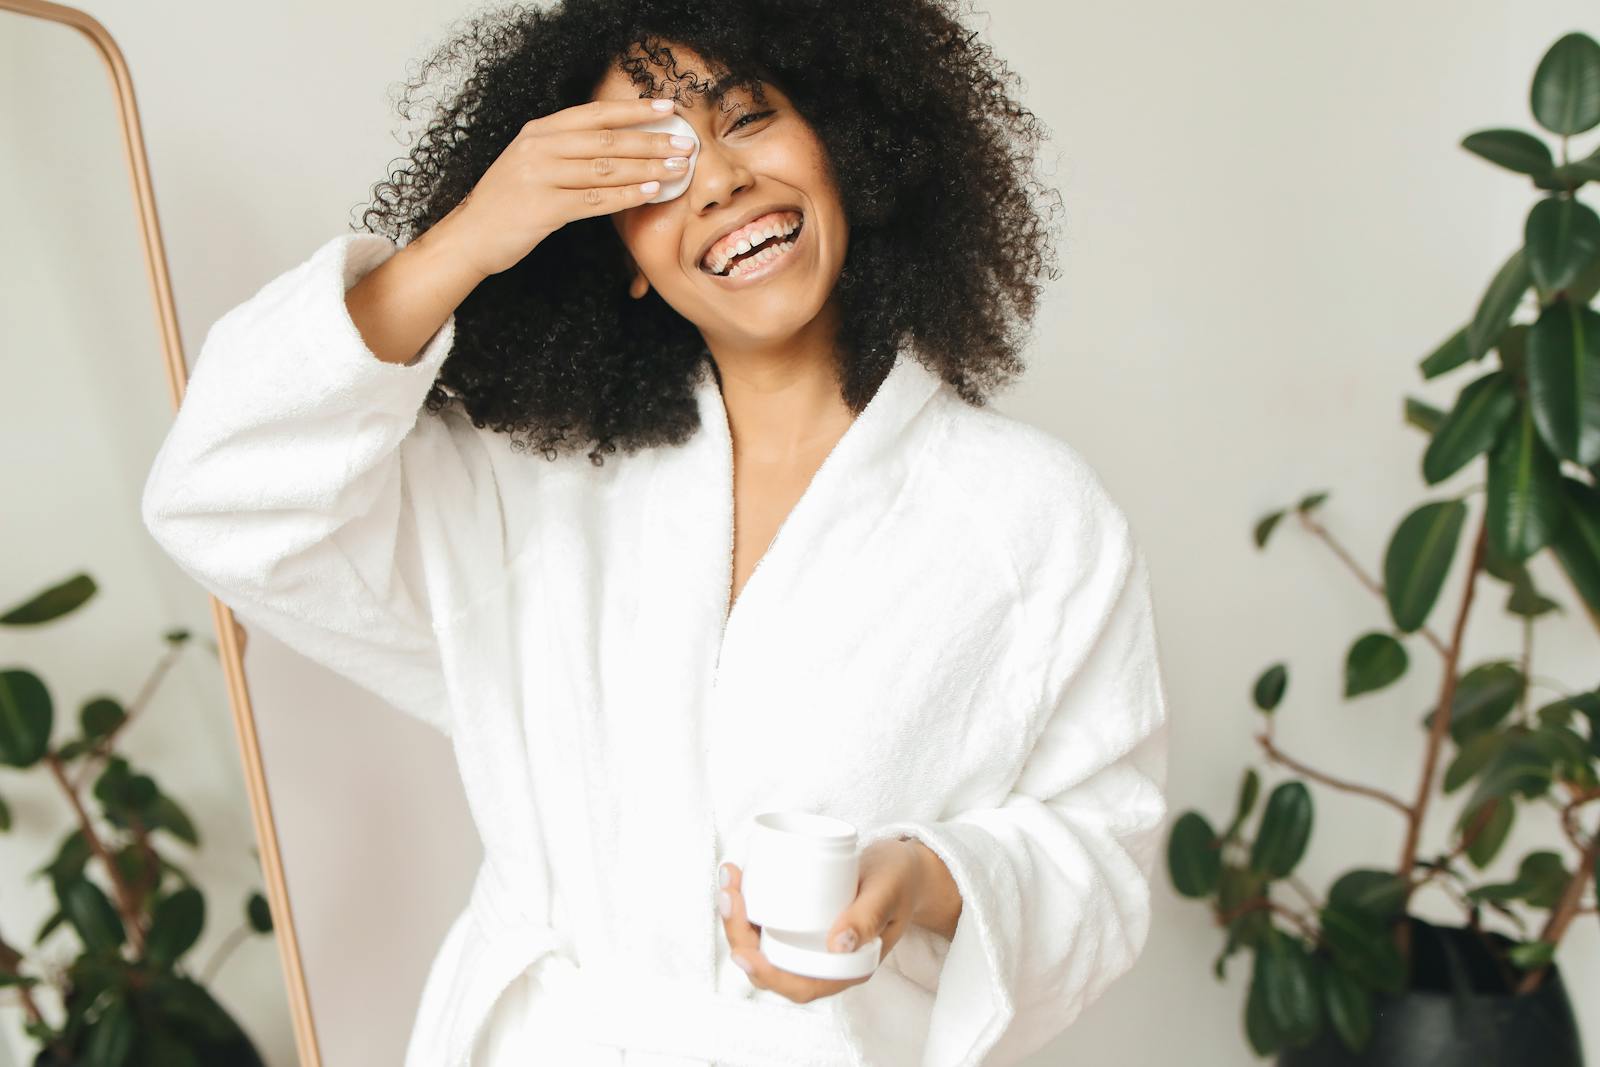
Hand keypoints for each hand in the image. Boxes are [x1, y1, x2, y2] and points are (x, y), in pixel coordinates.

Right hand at [431, 95, 693, 278]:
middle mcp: (539, 148)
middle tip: (686, 145)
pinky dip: (627, 196)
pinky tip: (652, 192)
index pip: (596, 113)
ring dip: (647, 168)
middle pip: (607, 140)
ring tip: (678, 169)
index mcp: (539, 131)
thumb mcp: (530, 162)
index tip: (668, 108)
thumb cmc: (507, 202)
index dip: (635, 110)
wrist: (470, 236)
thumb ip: (565, 149)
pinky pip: (596, 201)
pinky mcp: (543, 209)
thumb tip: (615, 141)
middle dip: (651, 140)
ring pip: (606, 169)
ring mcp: (540, 177)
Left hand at [717, 839, 924, 1003]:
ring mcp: (809, 939)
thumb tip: (838, 945)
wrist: (905, 865)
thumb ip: (868, 916)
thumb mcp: (887, 893)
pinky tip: (736, 879)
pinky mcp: (802, 918)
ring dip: (737, 916)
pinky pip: (768, 920)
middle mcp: (823, 960)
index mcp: (846, 969)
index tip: (742, 950)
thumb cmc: (899, 881)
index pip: (798, 986)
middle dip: (740, 933)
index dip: (766, 974)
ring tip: (729, 879)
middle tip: (729, 894)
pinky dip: (748, 902)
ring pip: (763, 941)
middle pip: (771, 963)